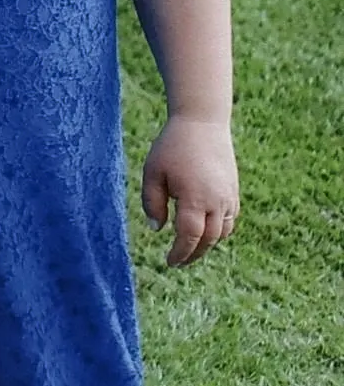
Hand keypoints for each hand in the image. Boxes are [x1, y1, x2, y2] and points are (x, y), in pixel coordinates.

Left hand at [141, 114, 238, 266]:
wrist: (202, 123)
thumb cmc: (172, 147)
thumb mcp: (152, 173)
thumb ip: (152, 203)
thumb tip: (157, 230)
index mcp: (195, 199)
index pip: (190, 237)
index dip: (180, 253)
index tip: (170, 262)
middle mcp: (217, 201)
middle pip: (209, 240)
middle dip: (193, 254)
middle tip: (178, 262)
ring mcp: (229, 196)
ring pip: (223, 231)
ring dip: (207, 244)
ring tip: (189, 249)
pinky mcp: (233, 190)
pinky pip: (229, 218)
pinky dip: (219, 230)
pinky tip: (205, 231)